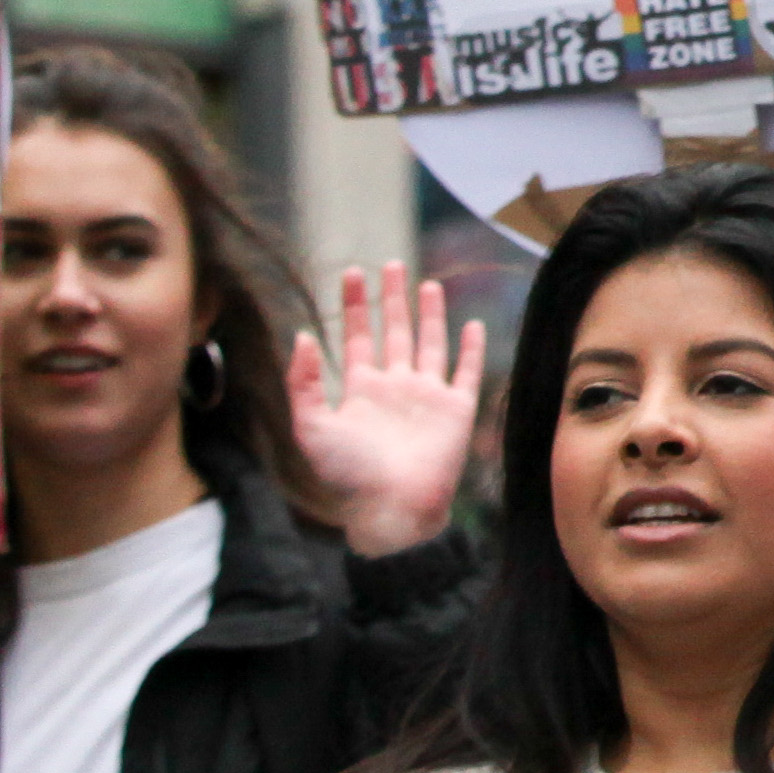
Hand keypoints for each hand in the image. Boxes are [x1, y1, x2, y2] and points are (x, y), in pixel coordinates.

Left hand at [289, 262, 488, 556]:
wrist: (392, 507)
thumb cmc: (348, 473)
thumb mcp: (310, 426)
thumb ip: (303, 381)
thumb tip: (302, 335)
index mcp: (360, 390)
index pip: (355, 336)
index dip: (353, 305)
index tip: (352, 273)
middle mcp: (394, 387)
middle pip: (393, 332)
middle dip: (390, 299)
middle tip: (389, 265)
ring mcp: (427, 396)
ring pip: (429, 344)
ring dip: (430, 314)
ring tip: (427, 284)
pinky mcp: (456, 409)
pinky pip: (466, 372)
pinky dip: (471, 349)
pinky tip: (471, 325)